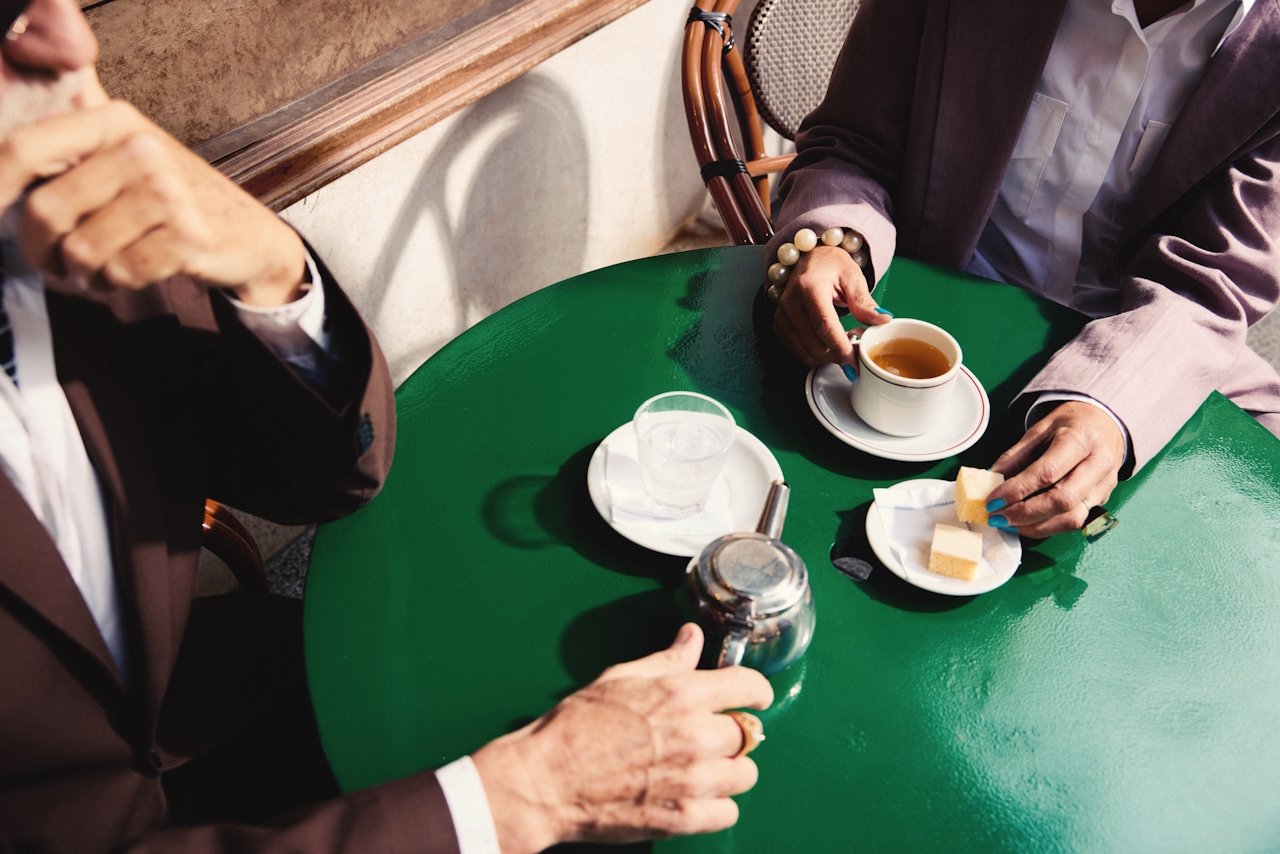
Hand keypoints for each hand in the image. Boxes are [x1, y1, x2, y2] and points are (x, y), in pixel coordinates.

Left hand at [0, 85, 304, 306]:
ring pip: (82, 250)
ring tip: (97, 272)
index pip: (24, 147)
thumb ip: (75, 135)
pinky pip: (121, 273)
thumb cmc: (176, 200)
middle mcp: (142, 149)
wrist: (249, 236)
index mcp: (114, 121)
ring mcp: (168, 193)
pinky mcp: (188, 237)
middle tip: (54, 263)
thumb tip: (13, 110)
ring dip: (83, 274)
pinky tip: (128, 276)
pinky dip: (117, 284)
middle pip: (47, 209)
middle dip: (41, 250)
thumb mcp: (126, 153)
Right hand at [471, 623, 773, 852]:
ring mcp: (693, 780)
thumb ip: (667, 660)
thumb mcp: (621, 678)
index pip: (748, 686)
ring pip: (745, 774)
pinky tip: (695, 796)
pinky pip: (728, 812)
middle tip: (708, 738)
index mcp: (681, 694)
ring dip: (728, 770)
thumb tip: (692, 637)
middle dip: (730, 733)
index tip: (756, 697)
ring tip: (702, 769)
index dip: (757, 691)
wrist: (548, 780)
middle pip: (746, 734)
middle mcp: (695, 735)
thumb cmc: (576, 727)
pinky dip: (717, 806)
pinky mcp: (684, 817)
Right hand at [772, 245, 888, 364]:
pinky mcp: (778, 324)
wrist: (810, 259)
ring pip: (804, 351)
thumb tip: (882, 321)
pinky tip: (826, 348)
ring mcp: (781, 315)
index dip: (840, 348)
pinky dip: (812, 356)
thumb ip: (864, 302)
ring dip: (825, 358)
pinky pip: (795, 351)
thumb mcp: (853, 278)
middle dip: (836, 356)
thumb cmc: (832, 266)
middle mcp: (790, 302)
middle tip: (854, 355)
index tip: (854, 365)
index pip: (825, 325)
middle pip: (814, 343)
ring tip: (842, 349)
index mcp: (809, 287)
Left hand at [986, 402, 1127, 537]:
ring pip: (1072, 518)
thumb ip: (1016, 455)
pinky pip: (1076, 520)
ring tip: (1009, 525)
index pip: (1047, 472)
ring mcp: (1105, 484)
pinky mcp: (1104, 499)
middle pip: (1062, 500)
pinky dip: (1049, 527)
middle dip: (1024, 514)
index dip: (1017, 490)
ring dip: (1036, 527)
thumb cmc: (1072, 423)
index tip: (992, 501)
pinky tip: (1028, 524)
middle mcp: (1098, 464)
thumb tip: (991, 479)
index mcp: (1080, 439)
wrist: (1107, 421)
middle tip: (997, 517)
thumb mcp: (1040, 429)